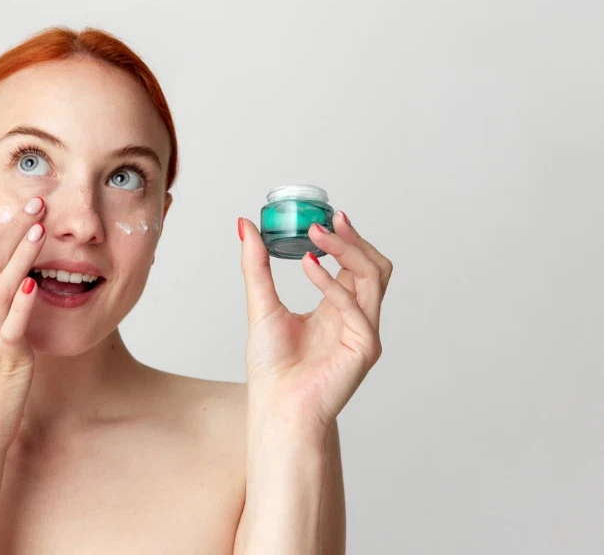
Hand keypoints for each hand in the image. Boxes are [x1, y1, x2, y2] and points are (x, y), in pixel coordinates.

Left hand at [238, 211, 392, 440]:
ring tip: (316, 236)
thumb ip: (257, 265)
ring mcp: (365, 332)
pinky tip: (308, 267)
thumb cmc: (272, 366)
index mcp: (338, 307)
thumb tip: (246, 225)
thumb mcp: (261, 303)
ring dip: (347, 251)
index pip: (356, 264)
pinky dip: (333, 284)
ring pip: (374, 278)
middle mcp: (357, 317)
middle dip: (352, 239)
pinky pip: (357, 307)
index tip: (327, 215)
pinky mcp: (365, 347)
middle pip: (373, 266)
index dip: (347, 238)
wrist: (275, 406)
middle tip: (325, 221)